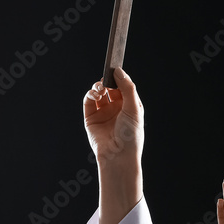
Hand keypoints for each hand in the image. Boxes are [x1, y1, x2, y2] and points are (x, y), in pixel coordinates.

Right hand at [83, 68, 143, 223]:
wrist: (118, 156)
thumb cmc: (130, 135)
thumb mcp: (134, 109)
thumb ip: (127, 88)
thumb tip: (119, 71)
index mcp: (130, 106)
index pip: (124, 86)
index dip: (119, 77)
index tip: (115, 67)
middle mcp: (116, 109)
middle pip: (110, 88)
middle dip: (108, 80)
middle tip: (106, 74)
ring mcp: (103, 113)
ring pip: (98, 93)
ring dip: (98, 86)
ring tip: (100, 88)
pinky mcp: (91, 118)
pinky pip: (89, 101)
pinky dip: (90, 94)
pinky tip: (95, 92)